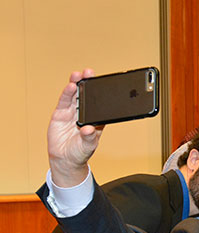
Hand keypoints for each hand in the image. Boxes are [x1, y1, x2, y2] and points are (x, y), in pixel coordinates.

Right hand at [48, 69, 102, 186]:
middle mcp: (84, 113)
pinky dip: (67, 94)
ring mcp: (72, 112)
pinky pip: (64, 102)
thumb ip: (89, 138)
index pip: (100, 104)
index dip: (101, 93)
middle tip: (89, 73)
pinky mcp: (60, 114)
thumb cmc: (80, 152)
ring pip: (75, 96)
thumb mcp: (88, 146)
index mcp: (96, 119)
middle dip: (87, 84)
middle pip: (87, 96)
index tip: (104, 83)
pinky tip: (70, 87)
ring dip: (76, 85)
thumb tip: (89, 129)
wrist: (65, 159)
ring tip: (79, 75)